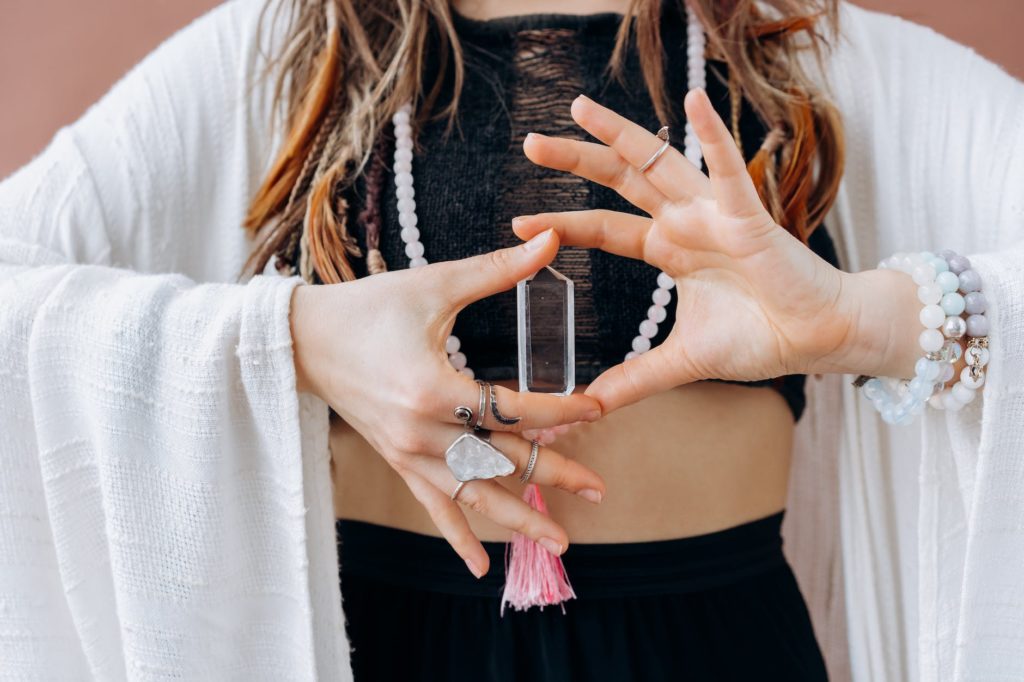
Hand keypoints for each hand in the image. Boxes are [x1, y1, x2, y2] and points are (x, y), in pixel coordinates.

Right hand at [289, 229, 605, 576]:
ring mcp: (407, 455)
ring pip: (473, 495)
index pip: (513, 410)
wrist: (303, 340)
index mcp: (434, 389)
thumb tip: (551, 240)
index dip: (560, 411)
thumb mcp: (434, 285)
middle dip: (554, 475)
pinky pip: (433, 507)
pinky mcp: (398, 462)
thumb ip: (497, 270)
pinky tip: (479, 568)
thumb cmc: (368, 308)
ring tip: (560, 541)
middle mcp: (421, 433)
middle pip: (501, 460)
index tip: (598, 407)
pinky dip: (457, 536)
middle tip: (598, 490)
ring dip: (517, 519)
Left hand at [514, 90, 918, 413]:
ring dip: (619, 133)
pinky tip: (693, 99)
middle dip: (576, 161)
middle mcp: (685, 223)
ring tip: (579, 106)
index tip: (517, 222)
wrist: (819, 339)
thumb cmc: (761, 338)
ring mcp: (714, 215)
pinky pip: (727, 171)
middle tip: (530, 144)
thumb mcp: (683, 361)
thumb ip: (636, 378)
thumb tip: (590, 404)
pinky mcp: (748, 218)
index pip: (604, 229)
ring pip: (659, 162)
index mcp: (669, 249)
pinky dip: (712, 135)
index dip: (564, 224)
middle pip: (620, 181)